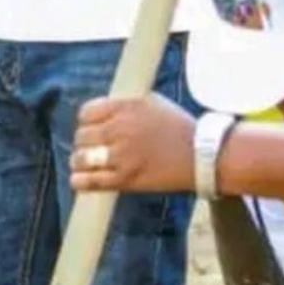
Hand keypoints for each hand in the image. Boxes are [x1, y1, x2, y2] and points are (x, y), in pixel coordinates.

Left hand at [70, 93, 195, 193]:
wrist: (204, 155)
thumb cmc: (179, 128)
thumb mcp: (152, 102)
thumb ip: (124, 105)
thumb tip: (102, 111)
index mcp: (126, 107)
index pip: (86, 112)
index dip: (85, 121)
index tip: (90, 127)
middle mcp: (121, 129)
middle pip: (82, 136)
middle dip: (84, 142)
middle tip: (90, 147)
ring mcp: (123, 155)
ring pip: (82, 158)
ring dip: (79, 161)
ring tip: (82, 163)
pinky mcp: (127, 178)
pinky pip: (93, 181)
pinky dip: (80, 181)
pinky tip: (78, 180)